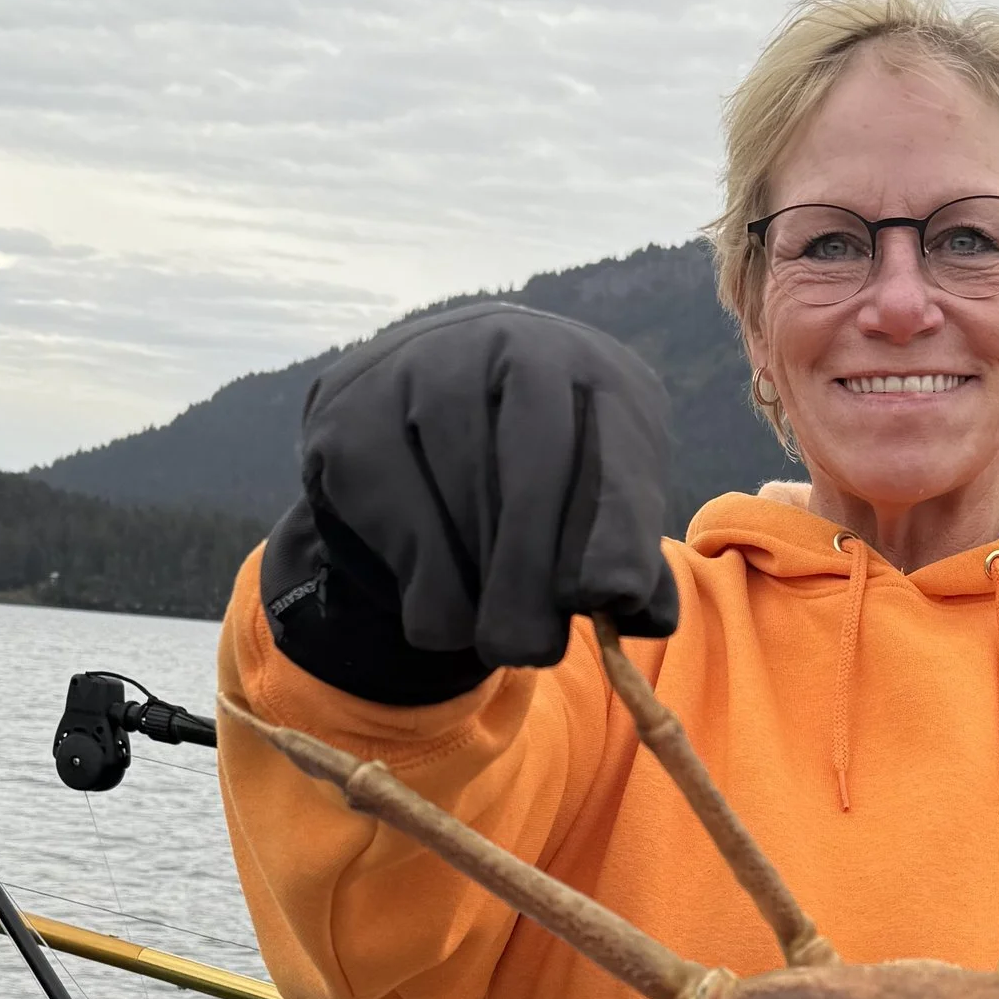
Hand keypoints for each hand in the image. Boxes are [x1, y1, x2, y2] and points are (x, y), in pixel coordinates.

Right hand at [261, 302, 678, 702]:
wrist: (417, 403)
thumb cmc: (534, 468)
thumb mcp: (592, 499)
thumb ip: (627, 557)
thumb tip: (646, 615)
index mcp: (593, 371)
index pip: (619, 450)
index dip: (618, 528)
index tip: (611, 600)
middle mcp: (510, 346)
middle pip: (532, 470)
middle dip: (533, 577)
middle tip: (534, 653)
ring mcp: (422, 369)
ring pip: (459, 501)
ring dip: (478, 591)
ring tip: (492, 632)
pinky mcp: (352, 413)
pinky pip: (397, 519)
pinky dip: (426, 587)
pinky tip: (442, 601)